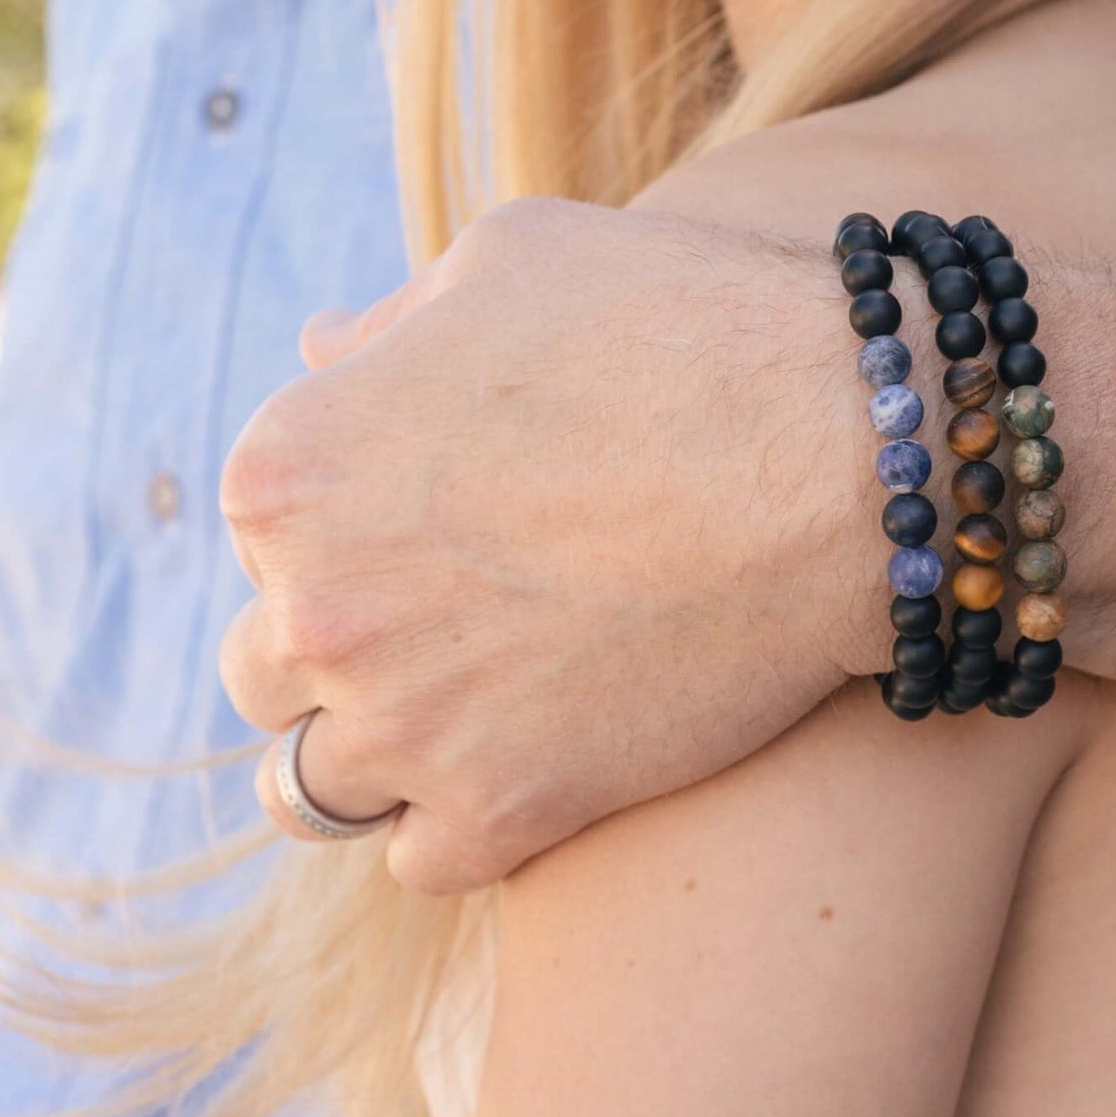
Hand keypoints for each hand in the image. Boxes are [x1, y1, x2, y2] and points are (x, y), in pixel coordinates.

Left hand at [218, 199, 882, 893]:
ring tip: (477, 702)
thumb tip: (324, 355)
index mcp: (292, 466)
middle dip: (350, 637)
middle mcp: (319, 607)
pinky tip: (536, 754)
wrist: (851, 450)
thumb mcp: (516, 259)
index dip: (356, 516)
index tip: (447, 511)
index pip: (264, 529)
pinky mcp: (506, 814)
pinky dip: (465, 817)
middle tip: (464, 607)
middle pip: (269, 663)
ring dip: (379, 747)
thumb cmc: (689, 324)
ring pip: (315, 785)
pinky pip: (420, 857)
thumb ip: (394, 321)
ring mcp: (408, 726)